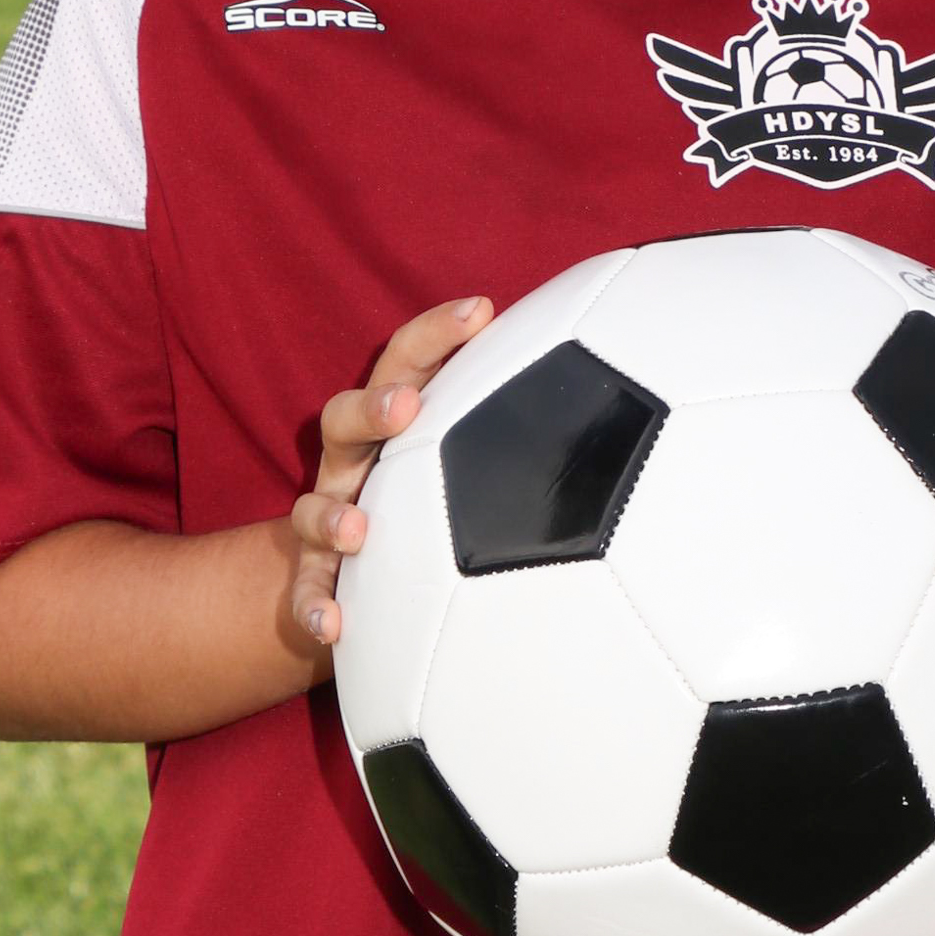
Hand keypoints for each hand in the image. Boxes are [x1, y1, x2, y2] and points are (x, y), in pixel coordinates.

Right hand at [288, 294, 494, 648]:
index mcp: (391, 422)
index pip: (406, 362)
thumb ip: (517, 418)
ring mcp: (330, 515)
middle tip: (405, 407)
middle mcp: (353, 462)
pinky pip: (306, 590)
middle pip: (343, 418)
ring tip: (357, 529)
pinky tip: (332, 626)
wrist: (369, 574)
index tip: (480, 309)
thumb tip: (628, 384)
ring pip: (312, 505)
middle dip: (372, 408)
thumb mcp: (465, 452)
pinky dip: (312, 605)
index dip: (436, 333)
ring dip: (330, 514)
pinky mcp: (317, 575)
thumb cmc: (433, 496)